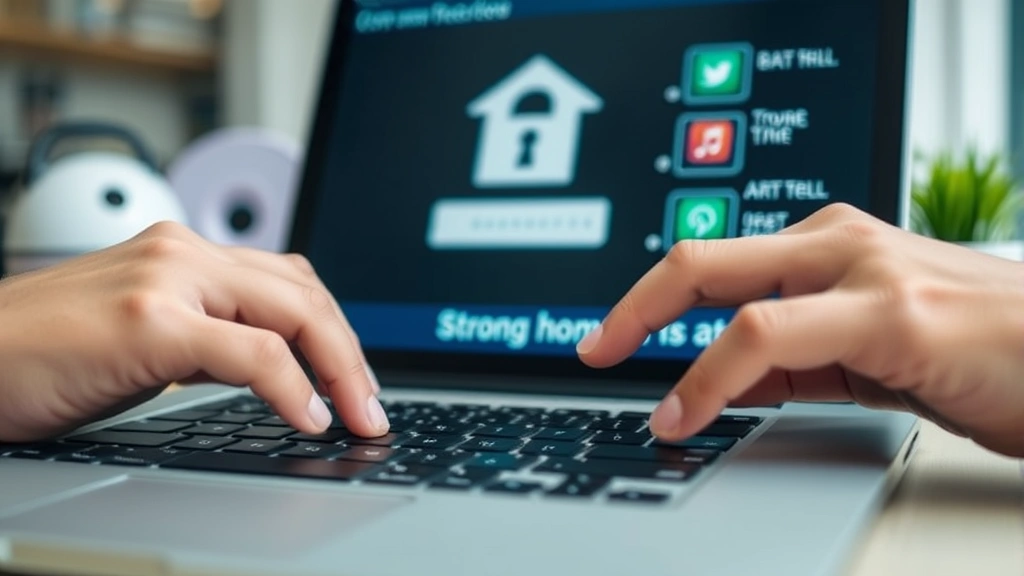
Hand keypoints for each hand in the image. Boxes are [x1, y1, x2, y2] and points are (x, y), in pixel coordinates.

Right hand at [0, 222, 387, 442]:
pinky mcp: (151, 320)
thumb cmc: (43, 355)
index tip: (356, 382)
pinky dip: (293, 387)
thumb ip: (211, 339)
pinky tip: (310, 417)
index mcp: (185, 253)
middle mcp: (183, 253)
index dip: (336, 333)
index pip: (290, 282)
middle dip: (351, 353)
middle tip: (372, 405)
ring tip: (357, 413)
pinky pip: (252, 354)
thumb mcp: (146, 338)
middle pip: (305, 293)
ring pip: (293, 314)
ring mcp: (168, 280)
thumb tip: (279, 373)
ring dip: (339, 368)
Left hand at [578, 203, 1023, 456]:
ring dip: (662, 343)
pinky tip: (689, 411)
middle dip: (636, 306)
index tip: (614, 338)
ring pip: (727, 291)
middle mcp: (838, 243)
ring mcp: (863, 269)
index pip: (715, 266)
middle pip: (702, 259)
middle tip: (593, 348)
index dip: (653, 303)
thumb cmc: (980, 350)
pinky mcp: (890, 312)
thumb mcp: (866, 351)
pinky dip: (714, 376)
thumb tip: (717, 381)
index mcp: (829, 245)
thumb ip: (794, 358)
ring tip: (648, 408)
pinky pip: (769, 336)